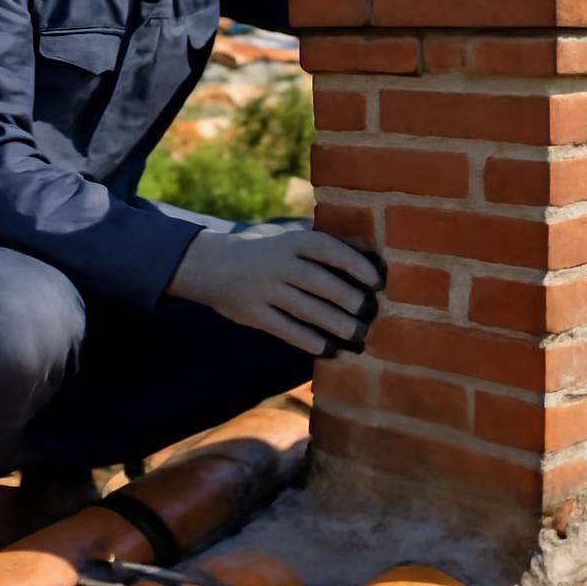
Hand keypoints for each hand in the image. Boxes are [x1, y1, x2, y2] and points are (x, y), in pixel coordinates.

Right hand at [166, 222, 382, 355]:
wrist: (209, 264)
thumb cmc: (262, 249)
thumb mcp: (284, 236)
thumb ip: (318, 241)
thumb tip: (365, 249)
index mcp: (290, 241)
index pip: (328, 249)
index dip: (355, 264)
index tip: (377, 280)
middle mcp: (278, 264)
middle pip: (321, 283)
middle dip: (350, 300)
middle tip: (372, 313)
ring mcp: (264, 290)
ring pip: (307, 310)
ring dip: (336, 325)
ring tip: (358, 335)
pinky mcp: (253, 314)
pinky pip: (286, 330)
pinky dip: (310, 342)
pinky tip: (329, 349)